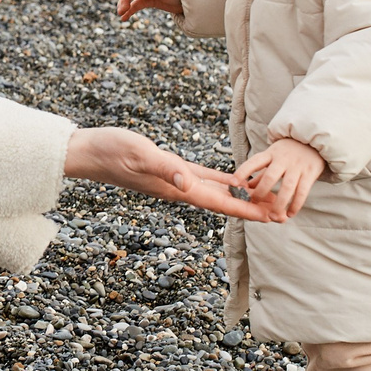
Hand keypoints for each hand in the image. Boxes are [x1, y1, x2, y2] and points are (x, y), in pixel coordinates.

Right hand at [63, 126, 269, 221]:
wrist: (88, 152)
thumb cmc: (111, 151)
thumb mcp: (140, 155)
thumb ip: (164, 169)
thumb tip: (188, 184)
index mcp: (177, 188)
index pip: (220, 204)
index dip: (247, 212)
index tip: (273, 218)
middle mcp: (179, 189)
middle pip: (224, 203)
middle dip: (252, 209)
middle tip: (282, 212)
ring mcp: (175, 181)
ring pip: (217, 193)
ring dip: (241, 198)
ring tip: (266, 199)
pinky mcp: (169, 169)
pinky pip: (203, 179)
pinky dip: (222, 181)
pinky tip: (234, 180)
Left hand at [234, 136, 326, 221]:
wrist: (315, 139)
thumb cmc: (289, 151)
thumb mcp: (273, 156)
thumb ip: (260, 172)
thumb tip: (246, 187)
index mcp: (270, 154)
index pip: (254, 162)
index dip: (242, 172)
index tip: (232, 183)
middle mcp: (283, 160)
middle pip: (270, 176)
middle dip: (262, 191)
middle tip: (256, 203)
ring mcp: (297, 166)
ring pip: (288, 187)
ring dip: (280, 203)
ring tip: (274, 216)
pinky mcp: (310, 173)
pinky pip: (303, 191)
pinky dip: (296, 204)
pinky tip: (290, 214)